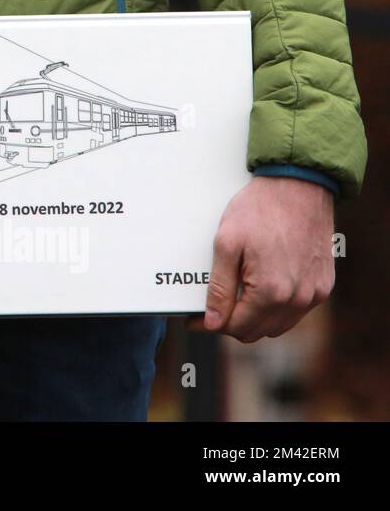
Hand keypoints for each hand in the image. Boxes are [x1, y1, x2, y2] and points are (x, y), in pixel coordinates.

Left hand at [195, 175, 334, 342]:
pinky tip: (261, 287)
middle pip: (257, 331)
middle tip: (213, 305)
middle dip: (232, 322)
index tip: (195, 317)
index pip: (236, 327)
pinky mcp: (324, 285)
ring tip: (236, 295)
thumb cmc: (259, 210)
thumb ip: (219, 288)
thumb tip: (212, 322)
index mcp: (271, 292)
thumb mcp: (227, 244)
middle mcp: (297, 299)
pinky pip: (296, 311)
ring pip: (278, 325)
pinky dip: (277, 307)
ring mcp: (314, 294)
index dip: (211, 323)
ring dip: (255, 318)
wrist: (299, 187)